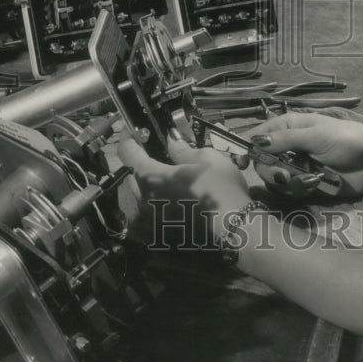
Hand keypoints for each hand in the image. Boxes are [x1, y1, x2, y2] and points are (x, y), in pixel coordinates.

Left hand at [114, 135, 250, 241]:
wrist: (235, 227)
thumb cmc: (220, 188)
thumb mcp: (206, 158)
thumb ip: (182, 149)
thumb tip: (171, 140)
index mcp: (151, 177)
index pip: (127, 152)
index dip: (128, 137)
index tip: (135, 130)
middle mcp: (144, 199)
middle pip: (131, 174)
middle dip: (139, 161)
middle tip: (156, 150)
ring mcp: (152, 217)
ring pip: (141, 193)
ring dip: (150, 180)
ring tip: (169, 172)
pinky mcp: (162, 230)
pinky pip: (152, 208)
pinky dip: (158, 196)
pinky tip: (177, 193)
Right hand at [248, 112, 362, 198]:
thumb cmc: (346, 139)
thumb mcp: (315, 135)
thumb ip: (284, 140)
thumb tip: (255, 141)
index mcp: (290, 126)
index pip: (260, 134)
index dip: (249, 147)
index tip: (241, 162)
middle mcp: (289, 146)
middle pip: (263, 162)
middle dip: (272, 171)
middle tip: (285, 174)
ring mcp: (297, 166)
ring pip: (275, 179)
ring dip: (288, 182)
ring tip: (309, 180)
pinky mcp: (306, 185)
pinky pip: (290, 191)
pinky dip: (299, 189)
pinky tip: (315, 184)